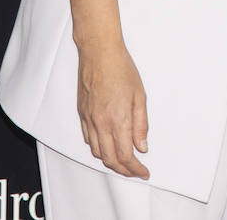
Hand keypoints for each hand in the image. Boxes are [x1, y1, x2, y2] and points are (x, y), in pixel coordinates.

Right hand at [76, 41, 150, 178]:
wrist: (99, 53)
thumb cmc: (122, 70)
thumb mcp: (140, 96)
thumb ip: (141, 125)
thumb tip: (142, 147)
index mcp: (118, 119)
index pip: (125, 155)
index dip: (135, 169)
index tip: (144, 173)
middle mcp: (100, 123)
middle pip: (109, 159)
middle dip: (123, 170)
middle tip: (135, 171)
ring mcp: (89, 119)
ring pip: (97, 152)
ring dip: (110, 161)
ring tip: (123, 162)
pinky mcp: (82, 114)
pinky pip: (88, 139)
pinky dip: (98, 148)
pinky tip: (107, 146)